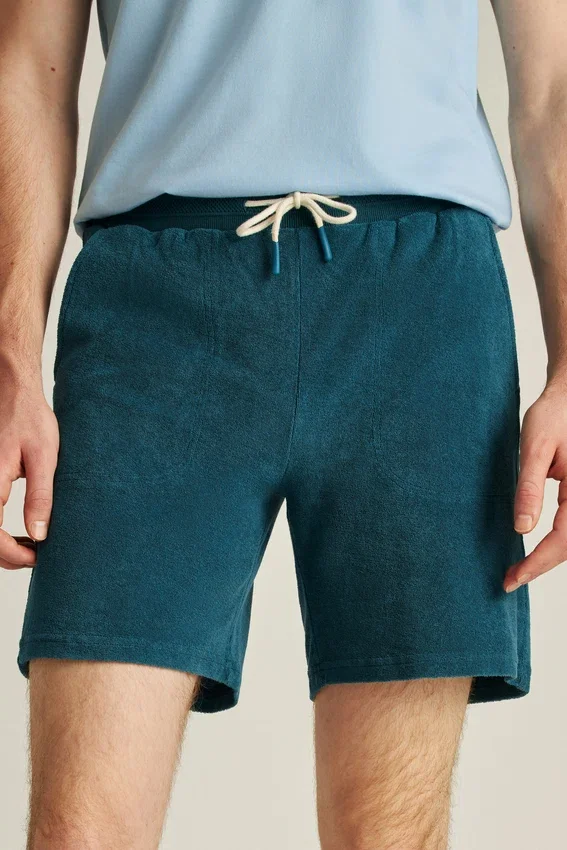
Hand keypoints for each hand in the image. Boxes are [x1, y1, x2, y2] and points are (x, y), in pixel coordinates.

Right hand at [0, 372, 58, 568]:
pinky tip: (18, 531)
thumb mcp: (44, 457)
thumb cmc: (30, 419)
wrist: (13, 391)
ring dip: (0, 544)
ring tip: (28, 546)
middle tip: (35, 556)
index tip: (35, 557)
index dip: (11, 553)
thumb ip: (40, 497)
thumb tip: (39, 535)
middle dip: (6, 554)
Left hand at [505, 379, 566, 591]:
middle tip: (510, 580)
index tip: (512, 579)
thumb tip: (522, 528)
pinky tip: (538, 550)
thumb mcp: (535, 447)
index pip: (563, 540)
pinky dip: (559, 543)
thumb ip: (530, 488)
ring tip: (521, 569)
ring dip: (551, 557)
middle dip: (543, 566)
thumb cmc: (554, 415)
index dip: (537, 564)